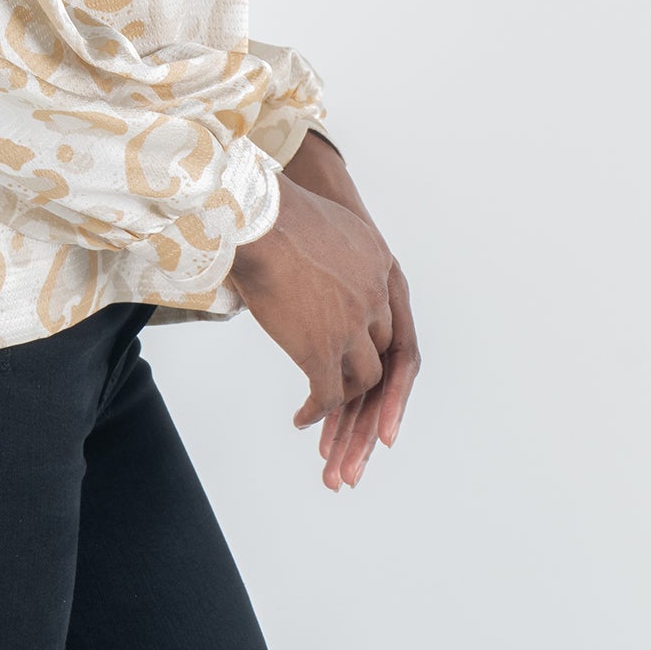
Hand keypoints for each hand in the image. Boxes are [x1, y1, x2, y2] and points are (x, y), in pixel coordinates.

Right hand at [280, 130, 420, 490]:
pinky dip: (318, 412)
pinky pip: (329, 393)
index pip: (394, 325)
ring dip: (347, 416)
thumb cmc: (274, 210)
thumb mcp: (325, 229)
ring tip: (328, 435)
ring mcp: (353, 324)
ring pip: (362, 382)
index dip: (387, 359)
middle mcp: (377, 297)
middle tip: (366, 439)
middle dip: (372, 401)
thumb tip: (310, 265)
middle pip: (383, 358)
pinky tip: (303, 420)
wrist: (256, 214)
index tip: (380, 385)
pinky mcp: (324, 347)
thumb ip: (333, 257)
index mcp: (381, 266)